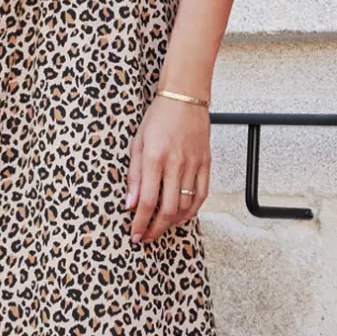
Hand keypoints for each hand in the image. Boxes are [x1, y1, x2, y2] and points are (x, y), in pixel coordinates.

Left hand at [125, 93, 210, 243]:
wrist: (185, 97)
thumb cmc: (158, 118)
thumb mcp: (137, 143)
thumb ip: (134, 175)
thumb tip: (130, 204)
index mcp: (155, 158)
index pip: (147, 200)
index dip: (141, 222)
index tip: (135, 234)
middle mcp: (175, 164)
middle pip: (168, 209)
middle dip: (155, 229)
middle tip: (146, 238)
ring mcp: (193, 165)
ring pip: (186, 205)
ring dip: (173, 223)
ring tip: (161, 228)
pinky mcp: (206, 164)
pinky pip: (201, 194)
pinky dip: (192, 210)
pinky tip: (182, 217)